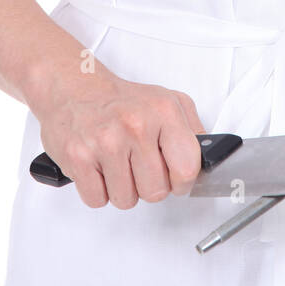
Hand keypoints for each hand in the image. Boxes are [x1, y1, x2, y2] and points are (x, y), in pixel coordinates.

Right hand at [38, 67, 207, 209]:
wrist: (74, 85)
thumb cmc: (122, 100)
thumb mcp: (168, 101)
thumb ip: (192, 130)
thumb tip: (209, 159)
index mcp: (163, 111)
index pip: (187, 169)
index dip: (182, 181)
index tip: (175, 177)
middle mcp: (136, 125)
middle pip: (155, 192)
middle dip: (148, 184)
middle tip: (137, 164)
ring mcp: (105, 141)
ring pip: (126, 200)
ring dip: (122, 188)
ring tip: (116, 163)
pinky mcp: (78, 157)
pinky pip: (97, 200)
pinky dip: (98, 190)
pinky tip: (99, 167)